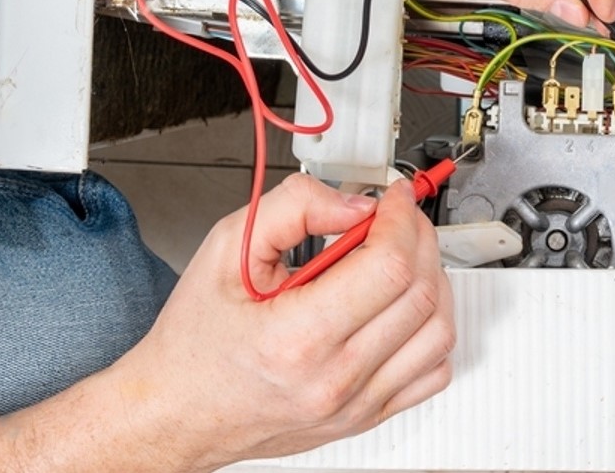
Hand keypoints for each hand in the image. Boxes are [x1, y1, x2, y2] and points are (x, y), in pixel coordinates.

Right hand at [104, 174, 454, 470]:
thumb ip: (293, 208)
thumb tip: (354, 204)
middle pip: (420, 293)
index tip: (393, 197)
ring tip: (401, 257)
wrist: (176, 411)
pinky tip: (403, 307)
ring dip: (434, 280)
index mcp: (296, 337)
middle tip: (397, 217)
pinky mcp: (365, 417)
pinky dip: (433, 331)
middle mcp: (333, 378)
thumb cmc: (195, 342)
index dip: (401, 218)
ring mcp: (355, 404)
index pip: (388, 266)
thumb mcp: (226, 250)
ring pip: (438, 333)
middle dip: (419, 237)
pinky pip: (432, 373)